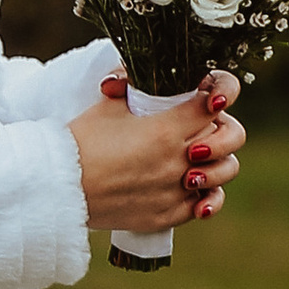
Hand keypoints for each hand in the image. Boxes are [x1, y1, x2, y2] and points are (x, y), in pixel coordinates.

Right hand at [67, 70, 244, 235]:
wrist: (58, 187)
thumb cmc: (79, 142)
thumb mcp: (107, 104)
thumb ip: (135, 85)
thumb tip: (141, 73)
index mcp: (166, 129)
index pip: (213, 102)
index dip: (216, 92)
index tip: (207, 95)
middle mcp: (176, 161)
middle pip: (230, 136)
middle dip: (221, 126)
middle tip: (202, 126)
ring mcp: (174, 190)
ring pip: (224, 173)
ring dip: (216, 160)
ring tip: (197, 158)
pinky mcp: (166, 215)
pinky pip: (204, 206)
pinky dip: (205, 195)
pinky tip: (194, 186)